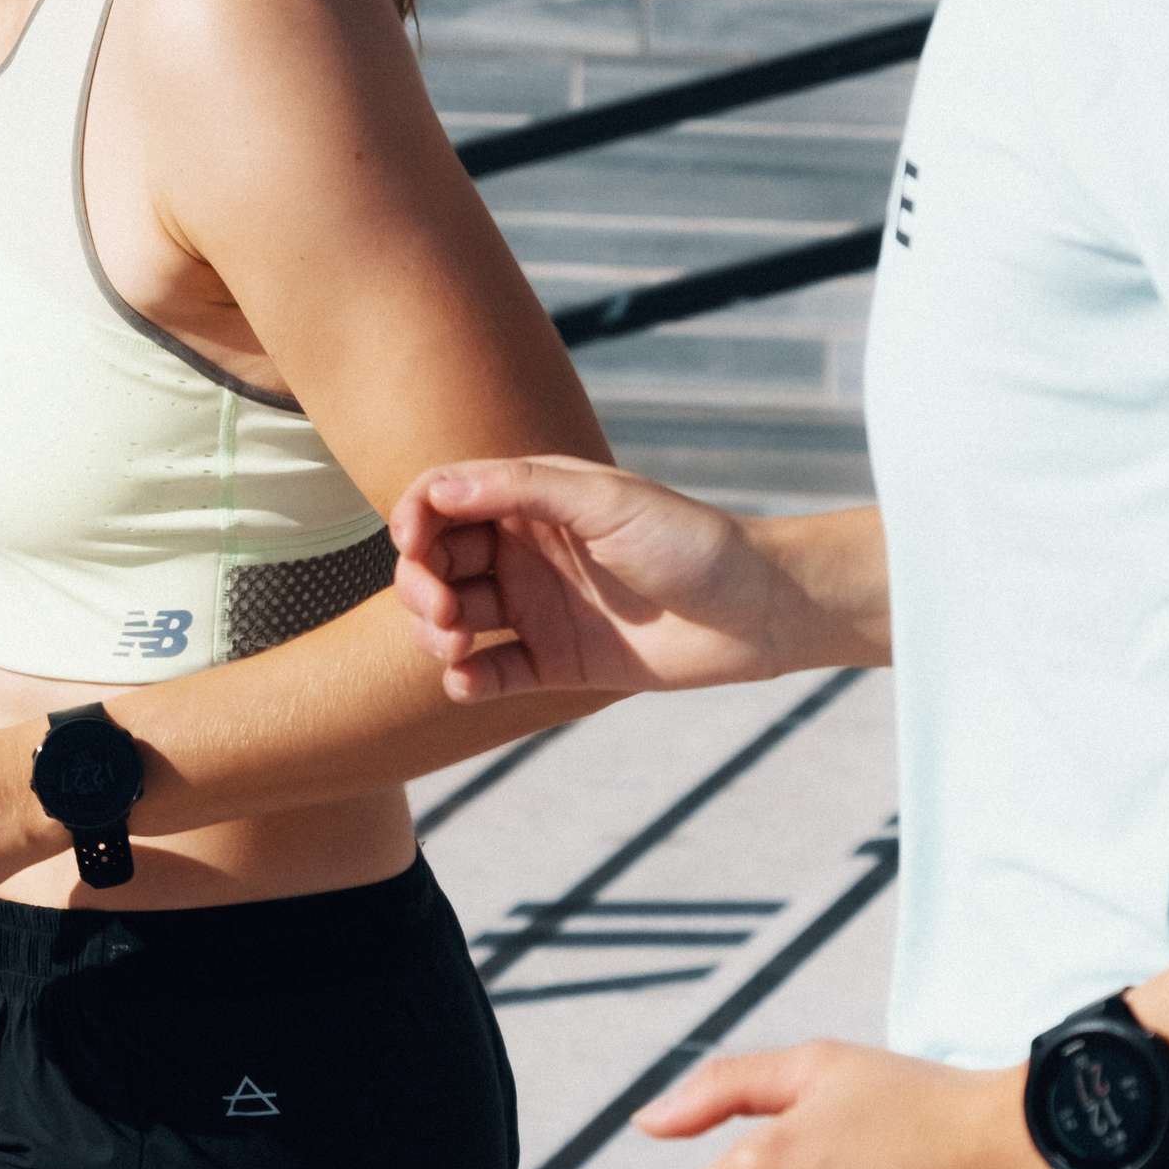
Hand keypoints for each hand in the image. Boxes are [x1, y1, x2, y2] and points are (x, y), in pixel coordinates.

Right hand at [390, 456, 789, 701]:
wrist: (756, 610)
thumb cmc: (690, 540)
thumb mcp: (606, 501)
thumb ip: (521, 488)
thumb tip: (438, 490)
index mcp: (532, 500)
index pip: (443, 500)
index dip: (414, 519)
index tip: (412, 544)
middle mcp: (525, 552)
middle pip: (435, 562)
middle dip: (420, 584)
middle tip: (444, 610)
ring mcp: (537, 608)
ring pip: (451, 618)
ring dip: (433, 630)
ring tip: (457, 643)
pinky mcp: (554, 662)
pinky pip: (490, 673)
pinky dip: (464, 679)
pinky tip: (465, 679)